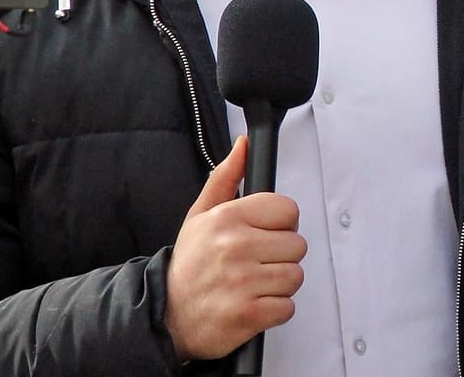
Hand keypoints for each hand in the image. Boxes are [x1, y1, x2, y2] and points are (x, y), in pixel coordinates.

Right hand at [163, 137, 308, 361]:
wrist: (166, 316)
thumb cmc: (189, 266)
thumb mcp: (200, 215)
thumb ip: (225, 178)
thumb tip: (243, 146)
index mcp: (228, 218)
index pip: (288, 210)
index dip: (280, 224)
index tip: (264, 234)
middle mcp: (236, 247)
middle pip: (297, 245)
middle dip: (280, 256)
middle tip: (255, 263)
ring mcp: (243, 282)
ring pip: (295, 276)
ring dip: (279, 284)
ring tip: (253, 284)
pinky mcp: (249, 314)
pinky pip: (287, 307)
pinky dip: (275, 309)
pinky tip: (253, 303)